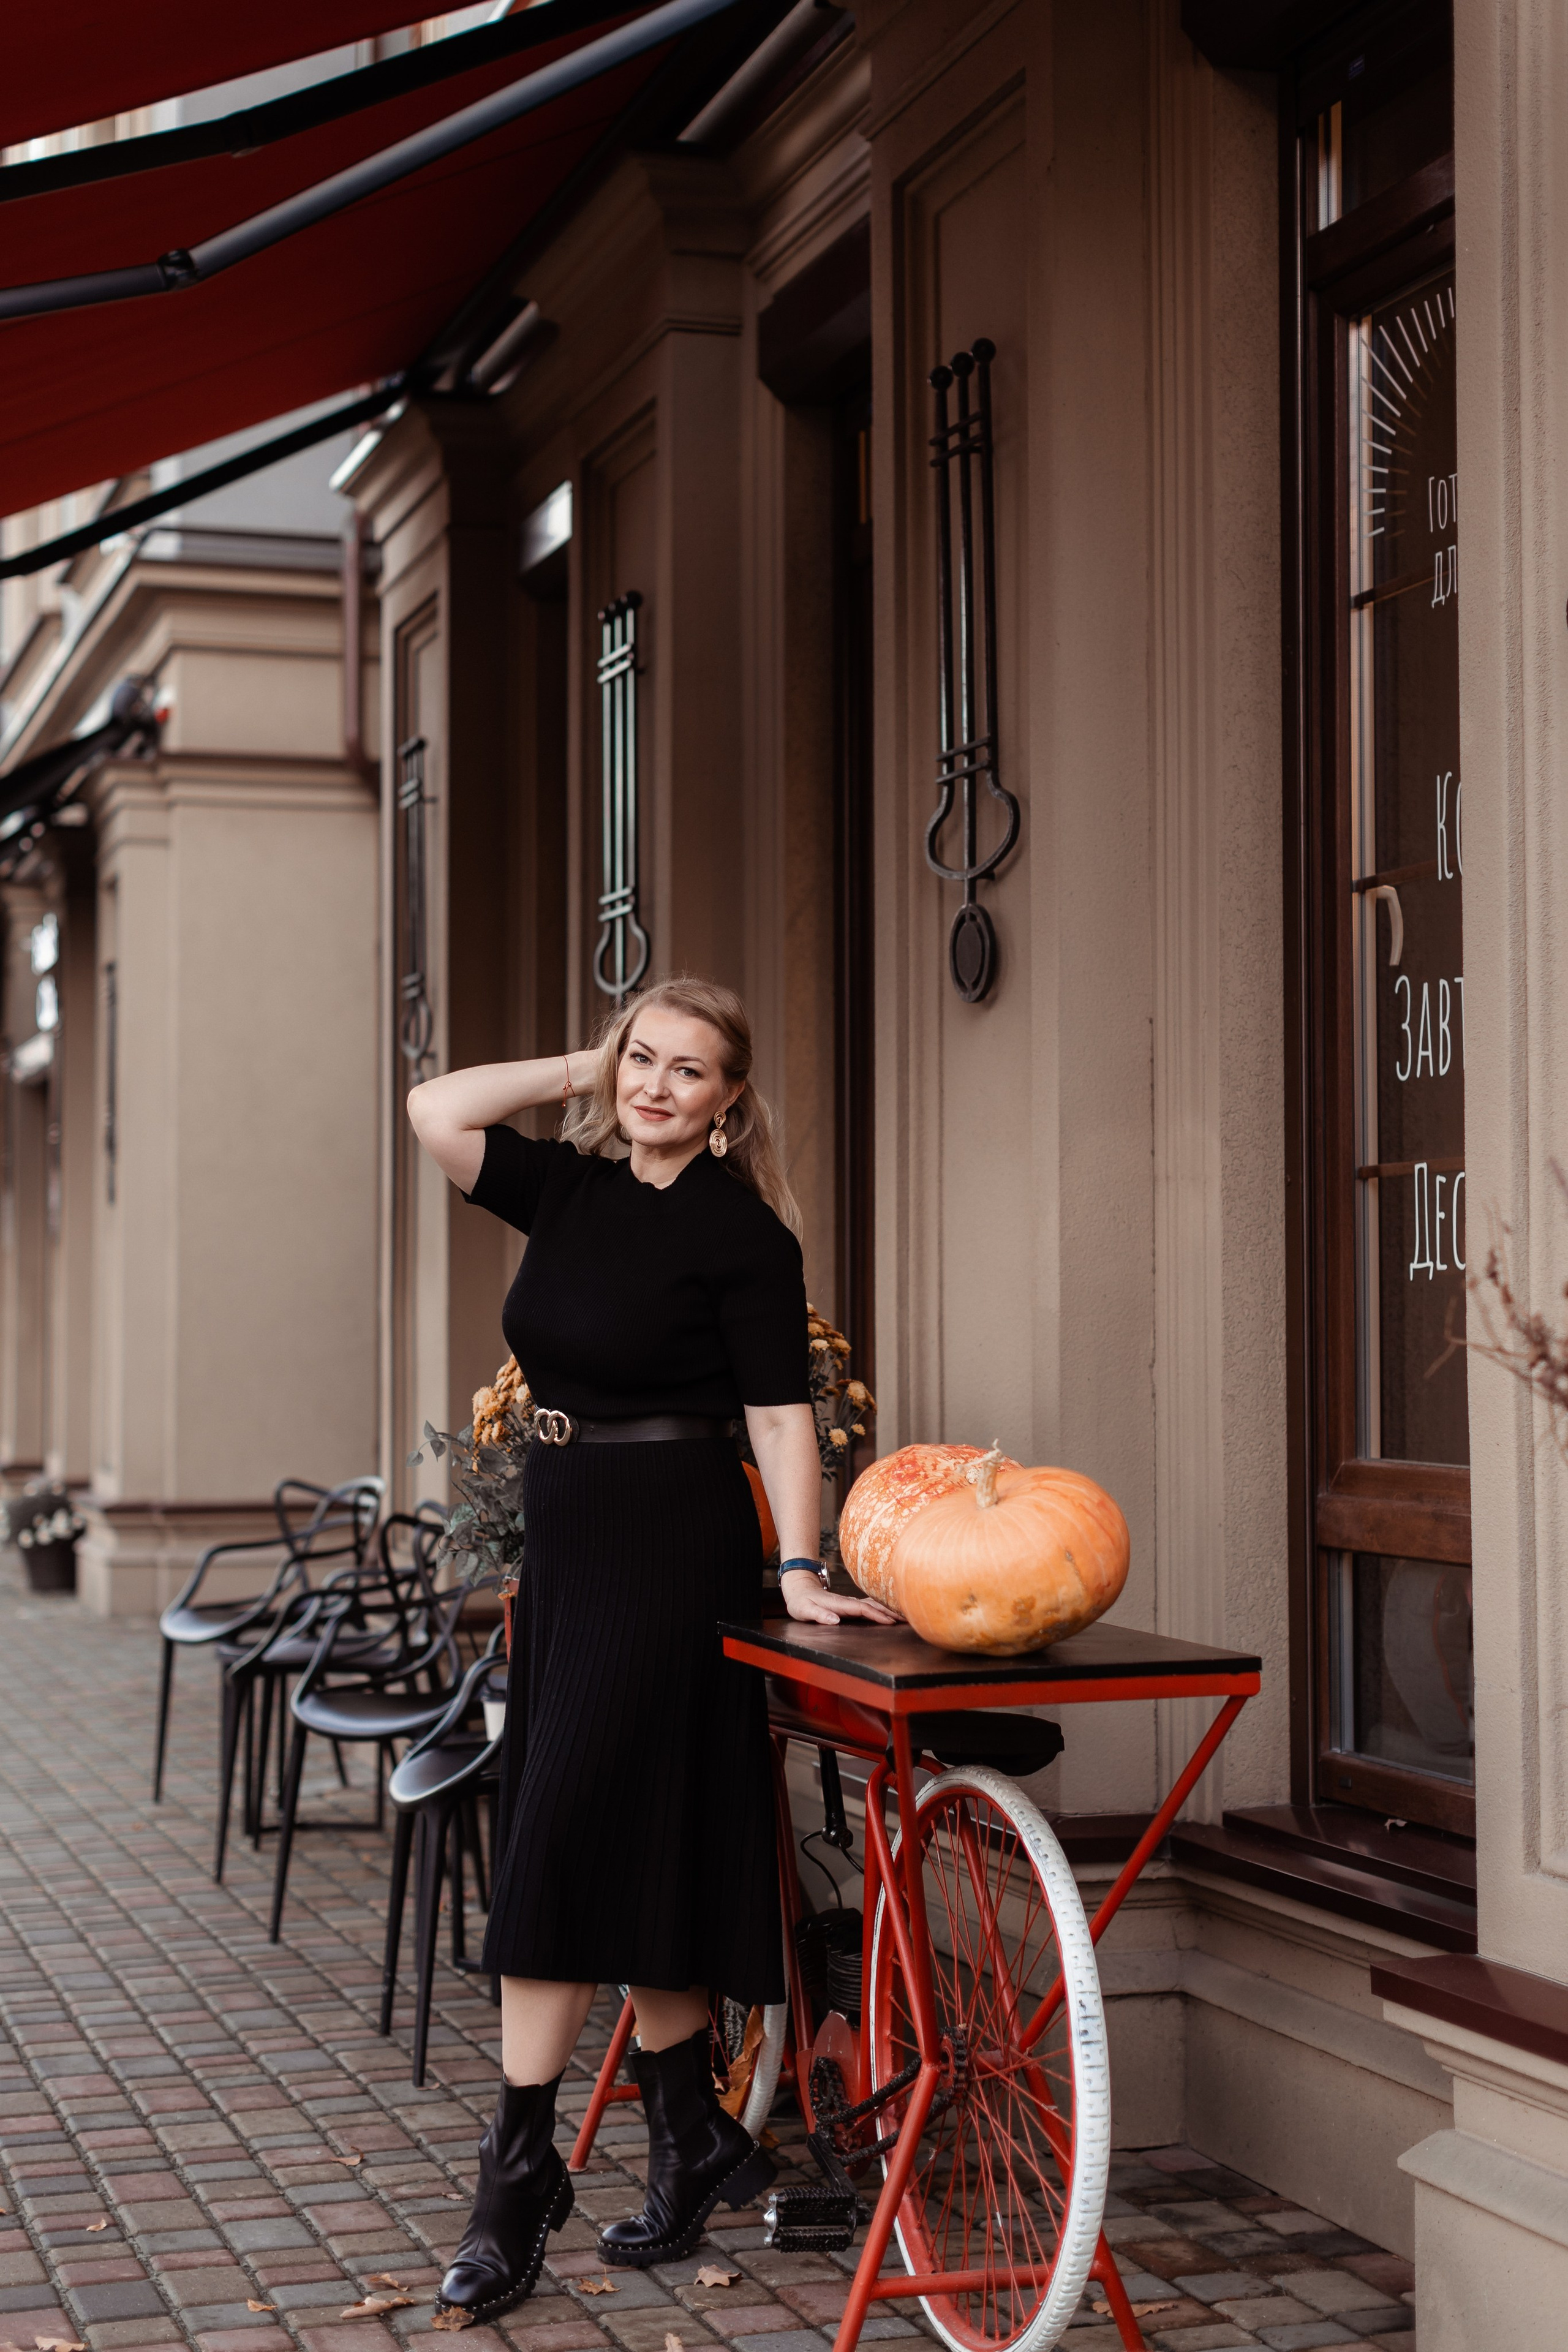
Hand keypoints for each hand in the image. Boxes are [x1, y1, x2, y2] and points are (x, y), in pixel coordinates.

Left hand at [780, 1569, 900, 1627]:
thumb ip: (819, 1614)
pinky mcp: (849, 1605)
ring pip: (873, 1604)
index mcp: (839, 1604)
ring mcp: (849, 1603)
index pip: (862, 1609)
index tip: (891, 1622)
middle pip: (873, 1605)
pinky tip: (889, 1612)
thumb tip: (835, 1620)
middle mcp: (847, 1602)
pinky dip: (881, 1608)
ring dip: (888, 1609)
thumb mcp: (804, 1610)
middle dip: (890, 1611)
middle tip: (908, 1618)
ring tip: (904, 1615)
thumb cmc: (800, 1602)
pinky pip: (869, 1606)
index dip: (877, 1615)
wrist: (799, 1588)